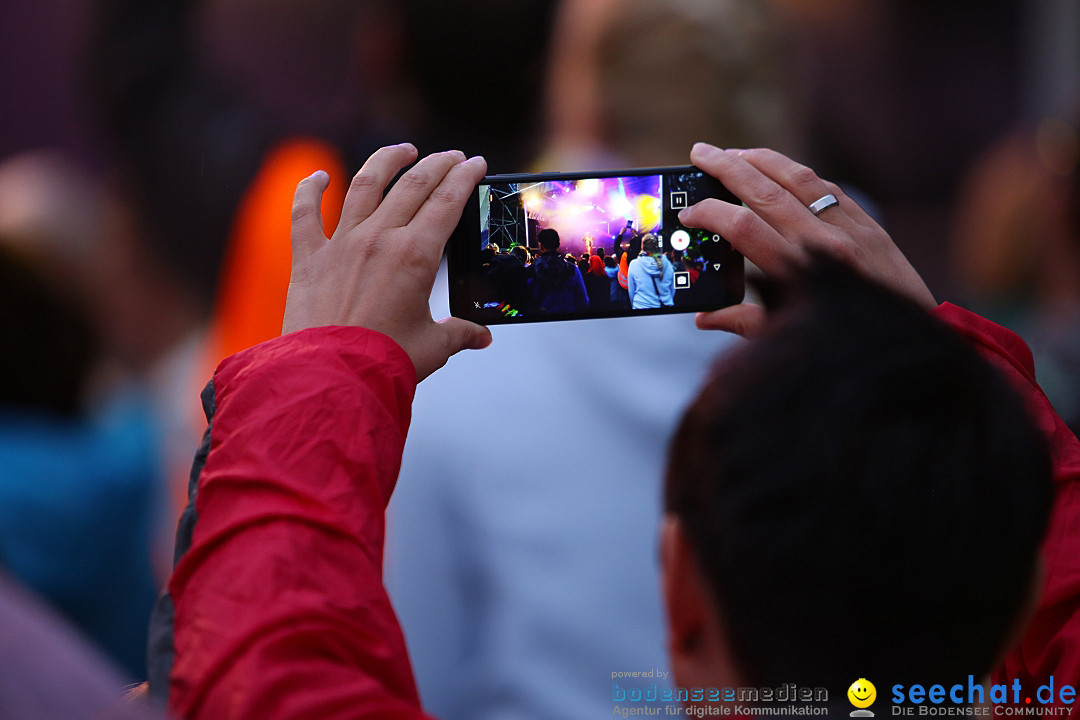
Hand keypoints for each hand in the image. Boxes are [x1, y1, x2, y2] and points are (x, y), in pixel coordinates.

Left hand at [283, 143, 491, 380]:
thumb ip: (458, 334)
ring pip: (364, 185)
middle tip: (451, 156)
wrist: (331, 377)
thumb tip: (480, 337)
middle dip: (437, 164)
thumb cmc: (385, 362)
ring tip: (402, 151)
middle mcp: (379, 239)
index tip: (475, 164)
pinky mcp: (309, 259)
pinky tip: (317, 175)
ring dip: (386, 162)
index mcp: (415, 256)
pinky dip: (309, 190)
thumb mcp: (433, 347)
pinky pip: (305, 213)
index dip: (464, 178)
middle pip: (413, 185)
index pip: (447, 201)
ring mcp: (341, 244)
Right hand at [679, 143, 935, 336]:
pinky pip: (826, 188)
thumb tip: (704, 318)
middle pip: (766, 191)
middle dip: (727, 167)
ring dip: (761, 160)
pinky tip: (777, 169)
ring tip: (733, 153)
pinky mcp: (868, 223)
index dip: (710, 214)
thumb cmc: (846, 344)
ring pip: (798, 179)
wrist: (914, 341)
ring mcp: (850, 228)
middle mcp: (825, 242)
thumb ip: (745, 322)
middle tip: (700, 152)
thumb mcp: (791, 336)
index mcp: (801, 273)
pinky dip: (796, 174)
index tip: (689, 213)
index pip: (744, 228)